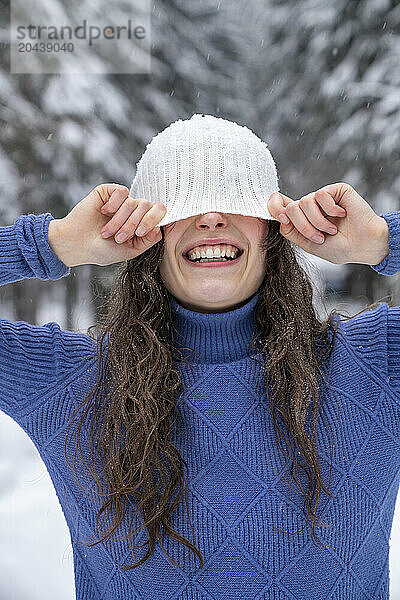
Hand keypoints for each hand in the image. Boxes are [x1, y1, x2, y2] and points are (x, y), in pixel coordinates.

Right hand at [48, 184, 166, 266]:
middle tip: (118, 237)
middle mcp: (133, 210)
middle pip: (147, 206)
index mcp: (141, 223)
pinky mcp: (108, 192)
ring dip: (119, 220)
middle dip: (133, 224)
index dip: (152, 220)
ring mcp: (121, 201)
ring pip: (133, 202)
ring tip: (107, 232)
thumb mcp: (130, 250)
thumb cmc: (102, 250)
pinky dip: (114, 205)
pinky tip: (103, 212)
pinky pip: (122, 192)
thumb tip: (160, 227)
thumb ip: (148, 240)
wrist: (77, 244)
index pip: (159, 212)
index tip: (140, 232)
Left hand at [267, 182, 388, 264]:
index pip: (280, 205)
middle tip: (319, 237)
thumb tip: (280, 216)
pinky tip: (341, 215)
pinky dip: (330, 210)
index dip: (274, 206)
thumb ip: (291, 231)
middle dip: (304, 226)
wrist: (362, 245)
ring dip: (318, 221)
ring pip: (304, 202)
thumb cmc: (339, 247)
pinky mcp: (335, 190)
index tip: (281, 216)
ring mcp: (322, 198)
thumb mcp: (308, 244)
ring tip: (331, 231)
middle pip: (291, 207)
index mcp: (301, 219)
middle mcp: (310, 207)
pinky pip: (320, 195)